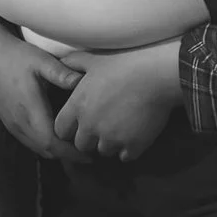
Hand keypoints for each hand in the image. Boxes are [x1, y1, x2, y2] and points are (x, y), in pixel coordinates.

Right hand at [0, 20, 80, 161]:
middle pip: (46, 151)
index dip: (70, 152)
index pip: (51, 143)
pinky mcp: (9, 123)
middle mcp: (19, 123)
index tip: (89, 154)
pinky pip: (30, 142)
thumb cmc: (16, 57)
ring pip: (37, 148)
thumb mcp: (41, 60)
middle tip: (89, 153)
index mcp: (29, 110)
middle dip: (67, 156)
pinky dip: (45, 146)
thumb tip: (83, 82)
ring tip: (76, 148)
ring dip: (56, 152)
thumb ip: (62, 73)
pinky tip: (57, 138)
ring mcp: (13, 125)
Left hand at [52, 40, 183, 162]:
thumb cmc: (124, 63)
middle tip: (102, 128)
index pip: (61, 130)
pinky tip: (134, 137)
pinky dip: (128, 149)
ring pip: (104, 151)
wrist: (156, 74)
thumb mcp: (93, 59)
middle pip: (81, 145)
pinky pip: (125, 157)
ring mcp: (111, 138)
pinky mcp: (132, 145)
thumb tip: (60, 61)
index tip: (80, 124)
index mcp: (77, 107)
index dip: (69, 129)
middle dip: (89, 139)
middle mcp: (90, 126)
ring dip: (109, 144)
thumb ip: (72, 63)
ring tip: (120, 130)